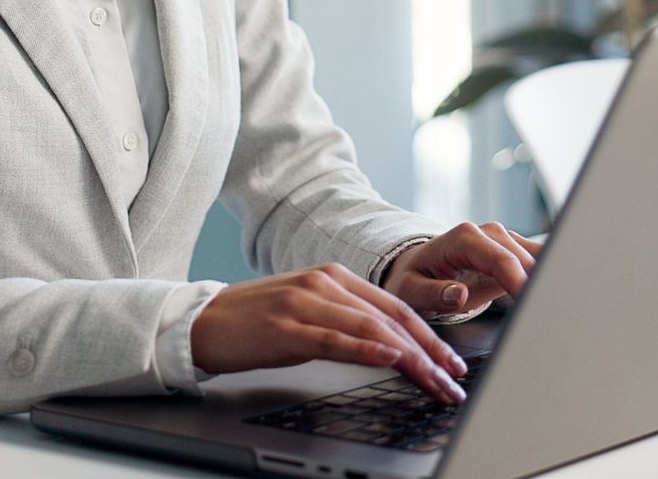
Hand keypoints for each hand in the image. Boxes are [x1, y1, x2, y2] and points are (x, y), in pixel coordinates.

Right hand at [190, 264, 469, 402]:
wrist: (203, 321)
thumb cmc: (256, 322)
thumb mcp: (309, 313)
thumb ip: (346, 320)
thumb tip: (390, 346)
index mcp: (334, 277)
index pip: (395, 307)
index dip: (430, 335)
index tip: (452, 363)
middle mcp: (325, 283)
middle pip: (391, 317)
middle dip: (430, 351)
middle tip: (454, 379)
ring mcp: (306, 301)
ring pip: (372, 327)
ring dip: (410, 357)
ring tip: (434, 380)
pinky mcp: (287, 326)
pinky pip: (336, 338)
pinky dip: (367, 349)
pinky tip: (390, 359)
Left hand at [382, 222, 543, 317]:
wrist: (417, 268)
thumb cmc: (413, 279)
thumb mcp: (411, 291)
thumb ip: (434, 293)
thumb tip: (458, 294)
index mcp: (464, 238)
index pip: (502, 260)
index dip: (521, 283)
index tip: (533, 307)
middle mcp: (488, 233)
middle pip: (526, 260)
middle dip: (539, 287)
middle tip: (549, 318)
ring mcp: (504, 239)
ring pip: (539, 258)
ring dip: (549, 282)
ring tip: (558, 311)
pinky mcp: (514, 251)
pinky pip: (540, 260)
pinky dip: (549, 278)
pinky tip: (556, 297)